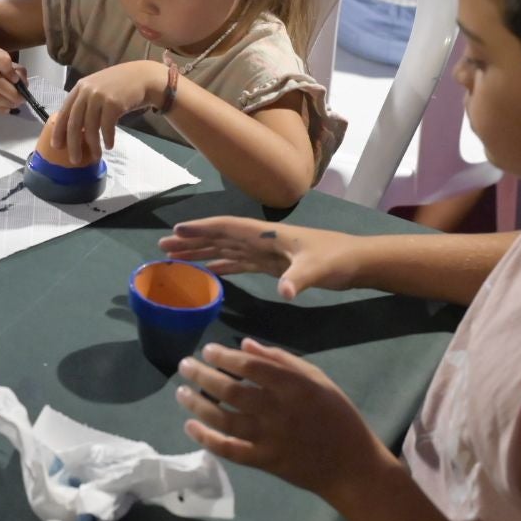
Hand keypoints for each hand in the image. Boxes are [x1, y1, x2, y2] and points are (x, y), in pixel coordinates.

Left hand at [52, 60, 161, 158]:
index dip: (59, 131)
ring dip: (93, 145)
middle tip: (74, 160)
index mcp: (80, 88)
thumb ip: (85, 102)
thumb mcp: (97, 88)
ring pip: (90, 128)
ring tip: (96, 156)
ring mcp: (100, 97)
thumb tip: (74, 129)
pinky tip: (109, 145)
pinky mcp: (113, 103)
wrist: (143, 76)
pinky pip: (106, 127)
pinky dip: (107, 139)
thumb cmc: (119, 85)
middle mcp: (87, 91)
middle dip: (73, 144)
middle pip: (74, 123)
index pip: (64, 112)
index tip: (56, 146)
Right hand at [157, 215, 357, 298]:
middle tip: (163, 248)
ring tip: (176, 258)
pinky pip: (238, 263)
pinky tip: (207, 272)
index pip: (227, 228)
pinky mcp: (271, 265)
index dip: (202, 229)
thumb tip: (284, 292)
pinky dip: (220, 266)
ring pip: (225, 250)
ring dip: (201, 253)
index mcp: (266, 235)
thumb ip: (299, 279)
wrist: (356, 262)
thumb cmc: (337, 259)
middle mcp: (261, 240)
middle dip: (192, 241)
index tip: (176, 232)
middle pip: (220, 238)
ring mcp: (265, 252)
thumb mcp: (318, 269)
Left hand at [177, 338, 391, 502]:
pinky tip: (190, 426)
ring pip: (225, 420)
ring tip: (180, 392)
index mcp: (295, 387)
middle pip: (232, 391)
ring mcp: (270, 439)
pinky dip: (207, 438)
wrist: (351, 466)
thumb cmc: (336, 415)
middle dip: (203, 376)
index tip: (207, 350)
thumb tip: (245, 345)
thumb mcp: (318, 379)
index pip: (251, 367)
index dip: (225, 357)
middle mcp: (279, 411)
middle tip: (184, 365)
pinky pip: (230, 450)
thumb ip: (282, 360)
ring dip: (198, 404)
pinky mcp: (265, 462)